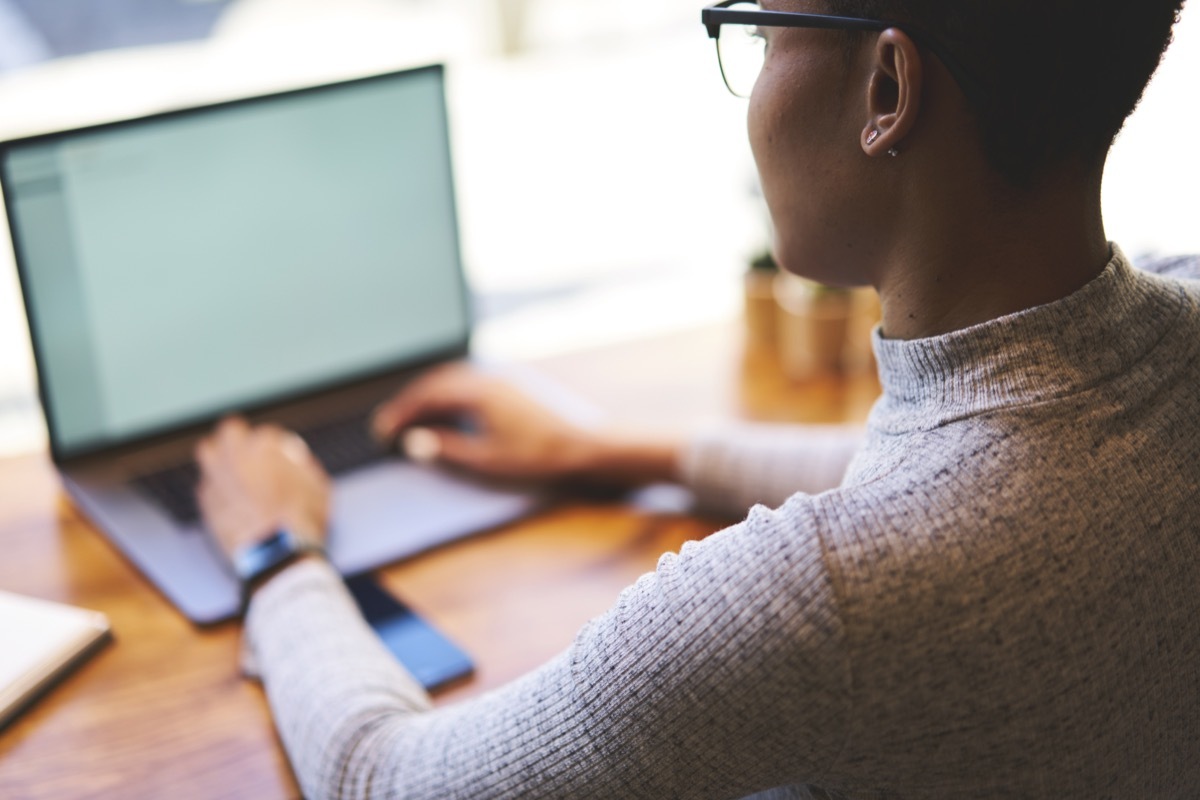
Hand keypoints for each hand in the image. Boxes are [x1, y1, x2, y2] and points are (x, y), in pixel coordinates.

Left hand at [196, 417, 331, 561]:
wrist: (276, 553)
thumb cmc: (301, 520)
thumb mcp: (319, 487)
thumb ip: (304, 468)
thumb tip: (299, 464)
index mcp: (265, 447)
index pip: (268, 433)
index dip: (276, 444)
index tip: (281, 453)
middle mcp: (237, 456)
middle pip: (230, 430)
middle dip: (239, 437)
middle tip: (248, 449)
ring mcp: (218, 476)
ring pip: (208, 451)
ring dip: (219, 455)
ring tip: (229, 466)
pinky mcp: (207, 500)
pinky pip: (207, 484)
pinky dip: (216, 487)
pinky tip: (228, 497)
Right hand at [371, 364, 602, 481]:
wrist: (588, 446)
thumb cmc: (542, 455)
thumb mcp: (488, 460)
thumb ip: (448, 449)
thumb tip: (416, 441)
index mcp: (479, 391)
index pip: (427, 395)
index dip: (401, 412)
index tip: (383, 429)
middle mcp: (490, 377)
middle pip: (438, 382)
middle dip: (412, 402)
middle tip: (392, 423)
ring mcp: (505, 378)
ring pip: (456, 379)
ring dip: (432, 396)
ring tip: (417, 419)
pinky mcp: (517, 385)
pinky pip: (474, 382)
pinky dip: (453, 395)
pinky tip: (453, 413)